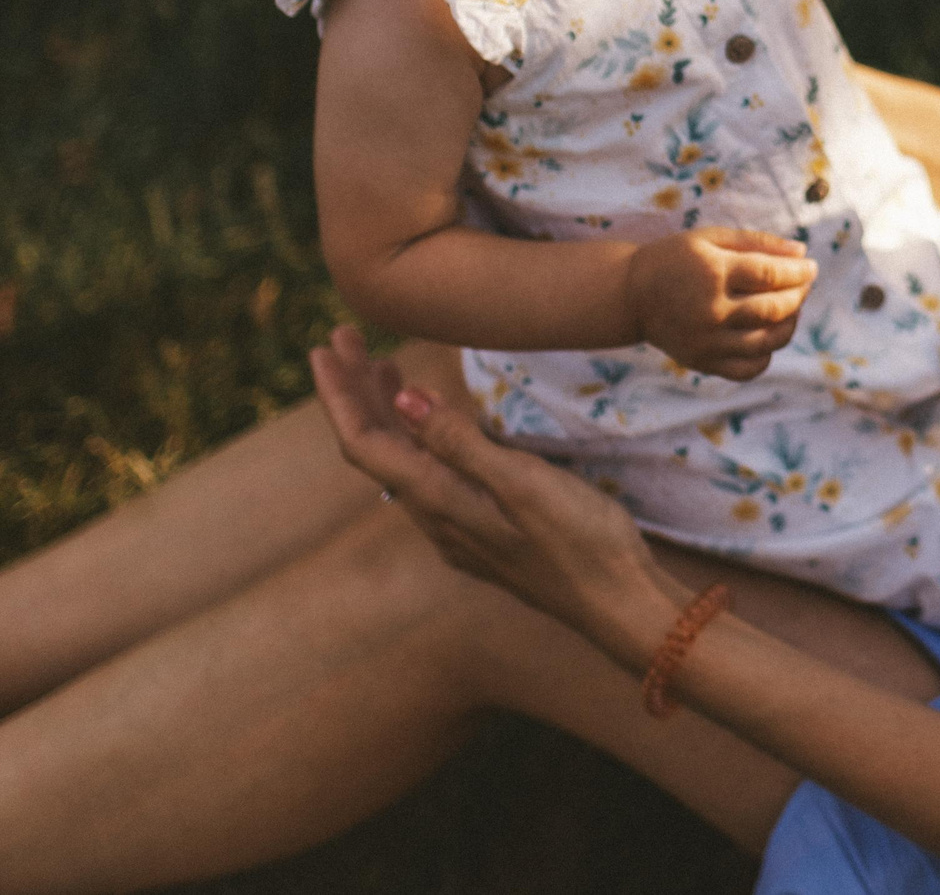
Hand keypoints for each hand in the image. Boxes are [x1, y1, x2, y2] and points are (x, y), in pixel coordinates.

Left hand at [309, 326, 678, 667]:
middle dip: (356, 394)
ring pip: (402, 463)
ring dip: (386, 413)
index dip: (338, 396)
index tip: (323, 349)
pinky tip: (432, 423)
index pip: (365, 445)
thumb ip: (461, 443)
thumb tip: (403, 400)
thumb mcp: (524, 482)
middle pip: (377, 452)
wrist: (617, 600)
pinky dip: (418, 436)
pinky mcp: (482, 530)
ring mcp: (458, 528)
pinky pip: (429, 475)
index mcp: (439, 501)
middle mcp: (436, 517)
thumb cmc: (578, 538)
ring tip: (383, 367)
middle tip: (346, 340)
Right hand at [626, 227, 814, 380]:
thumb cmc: (676, 259)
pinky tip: (767, 334)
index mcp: (712, 273)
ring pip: (767, 342)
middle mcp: (710, 311)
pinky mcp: (703, 362)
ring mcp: (707, 342)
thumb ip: (757, 243)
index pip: (771, 275)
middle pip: (773, 309)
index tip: (811, 266)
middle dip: (798, 294)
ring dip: (790, 324)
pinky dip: (767, 354)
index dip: (799, 271)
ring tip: (791, 308)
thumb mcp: (711, 238)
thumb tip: (802, 252)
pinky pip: (749, 369)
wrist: (631, 296)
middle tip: (803, 284)